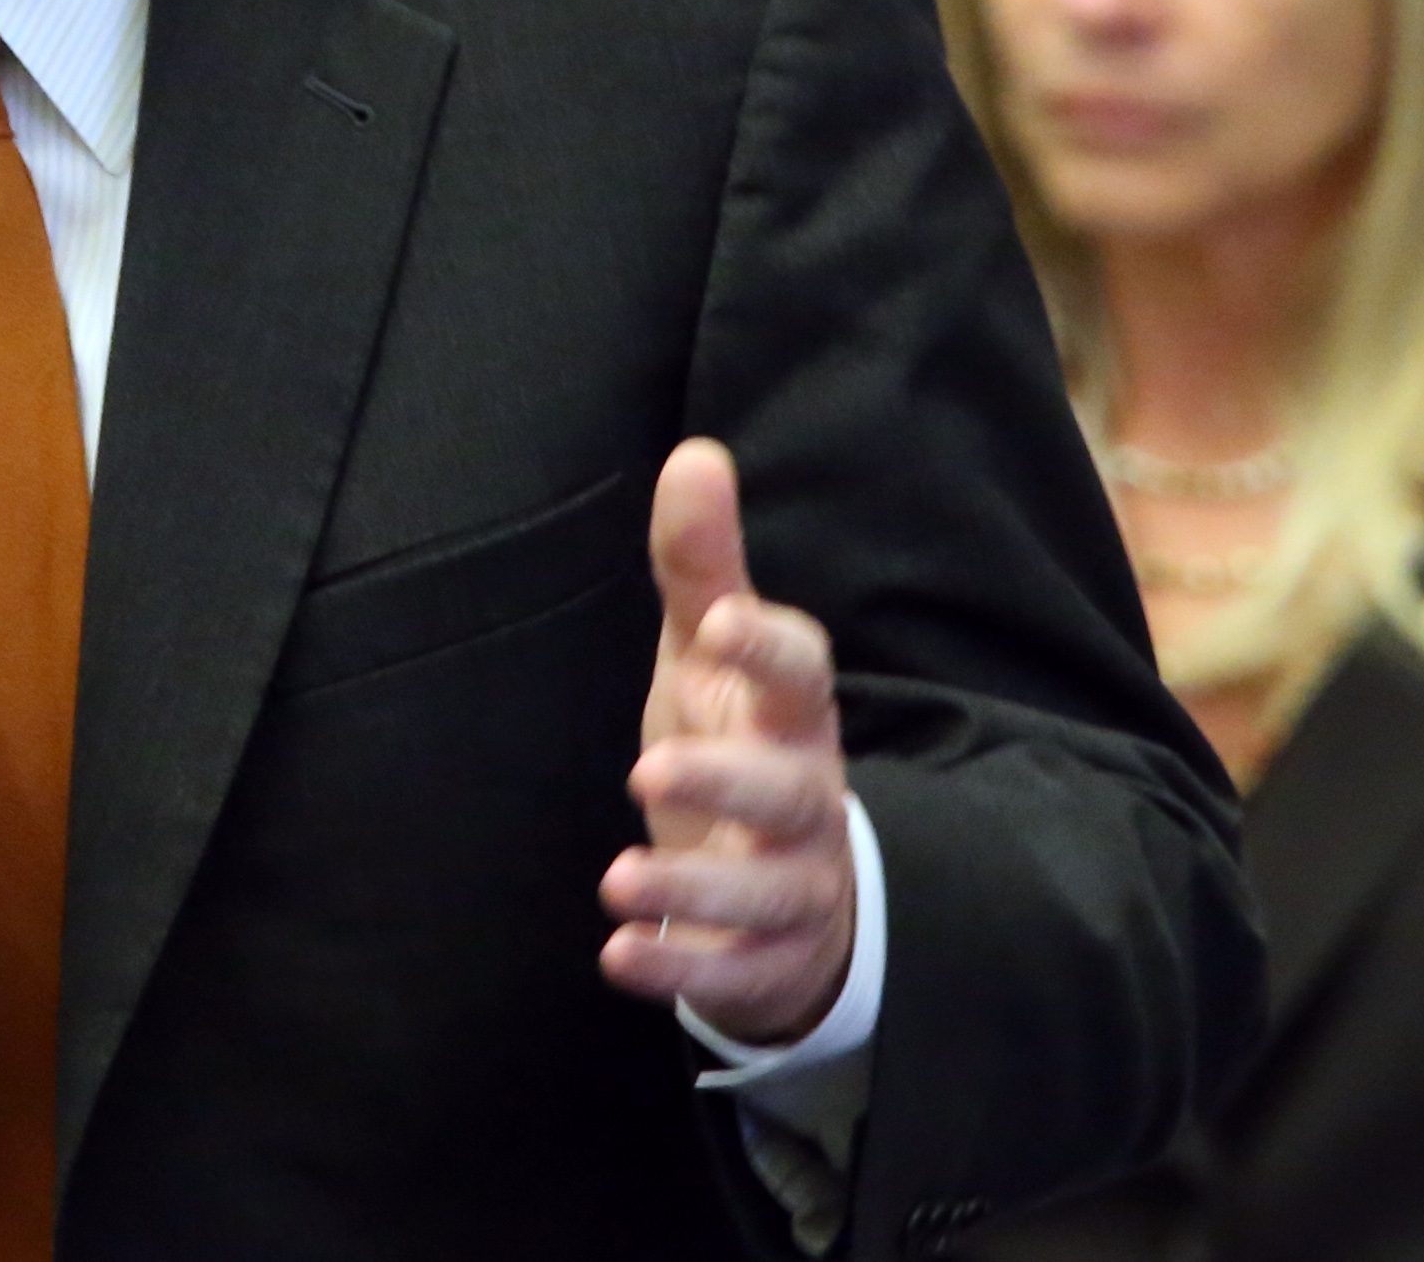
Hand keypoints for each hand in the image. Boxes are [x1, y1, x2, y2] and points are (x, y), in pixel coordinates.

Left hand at [600, 438, 855, 1044]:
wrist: (788, 878)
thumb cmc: (740, 738)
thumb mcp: (711, 655)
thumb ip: (702, 567)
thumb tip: (695, 454)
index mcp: (792, 713)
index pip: (803, 674)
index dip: (769, 648)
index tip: (723, 624)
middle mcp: (806, 797)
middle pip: (790, 790)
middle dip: (728, 781)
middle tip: (648, 769)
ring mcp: (797, 881)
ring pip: (770, 891)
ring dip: (696, 889)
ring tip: (617, 882)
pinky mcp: (772, 956)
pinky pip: (741, 969)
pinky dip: (685, 968)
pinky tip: (621, 956)